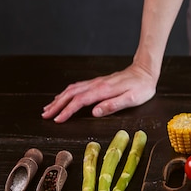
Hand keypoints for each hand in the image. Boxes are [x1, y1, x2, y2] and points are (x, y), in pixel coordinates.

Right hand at [41, 63, 157, 122]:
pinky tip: (63, 96)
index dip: (67, 111)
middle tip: (45, 115)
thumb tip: (95, 112)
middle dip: (57, 105)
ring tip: (49, 107)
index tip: (58, 119)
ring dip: (59, 98)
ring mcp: (96, 82)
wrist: (145, 71)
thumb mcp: (132, 99)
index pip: (80, 101)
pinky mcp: (98, 82)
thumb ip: (113, 105)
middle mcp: (97, 84)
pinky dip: (67, 92)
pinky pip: (78, 86)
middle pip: (71, 94)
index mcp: (103, 90)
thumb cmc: (142, 87)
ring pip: (72, 89)